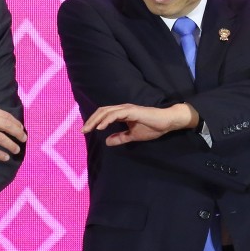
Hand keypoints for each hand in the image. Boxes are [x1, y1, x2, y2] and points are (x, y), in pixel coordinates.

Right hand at [0, 101, 25, 160]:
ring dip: (11, 144)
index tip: (21, 129)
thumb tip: (3, 122)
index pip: (4, 115)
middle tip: (24, 139)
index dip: (15, 123)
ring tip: (16, 150)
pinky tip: (4, 157)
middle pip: (5, 125)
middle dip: (18, 133)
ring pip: (0, 137)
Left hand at [82, 103, 198, 145]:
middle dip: (91, 121)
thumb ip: (120, 138)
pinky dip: (107, 120)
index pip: (104, 115)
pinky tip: (101, 127)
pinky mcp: (132, 111)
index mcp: (122, 113)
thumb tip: (107, 142)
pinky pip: (116, 114)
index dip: (93, 122)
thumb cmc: (152, 127)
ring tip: (88, 129)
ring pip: (107, 111)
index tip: (85, 131)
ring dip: (96, 120)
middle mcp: (123, 108)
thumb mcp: (133, 136)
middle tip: (82, 131)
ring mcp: (127, 109)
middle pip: (102, 111)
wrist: (166, 122)